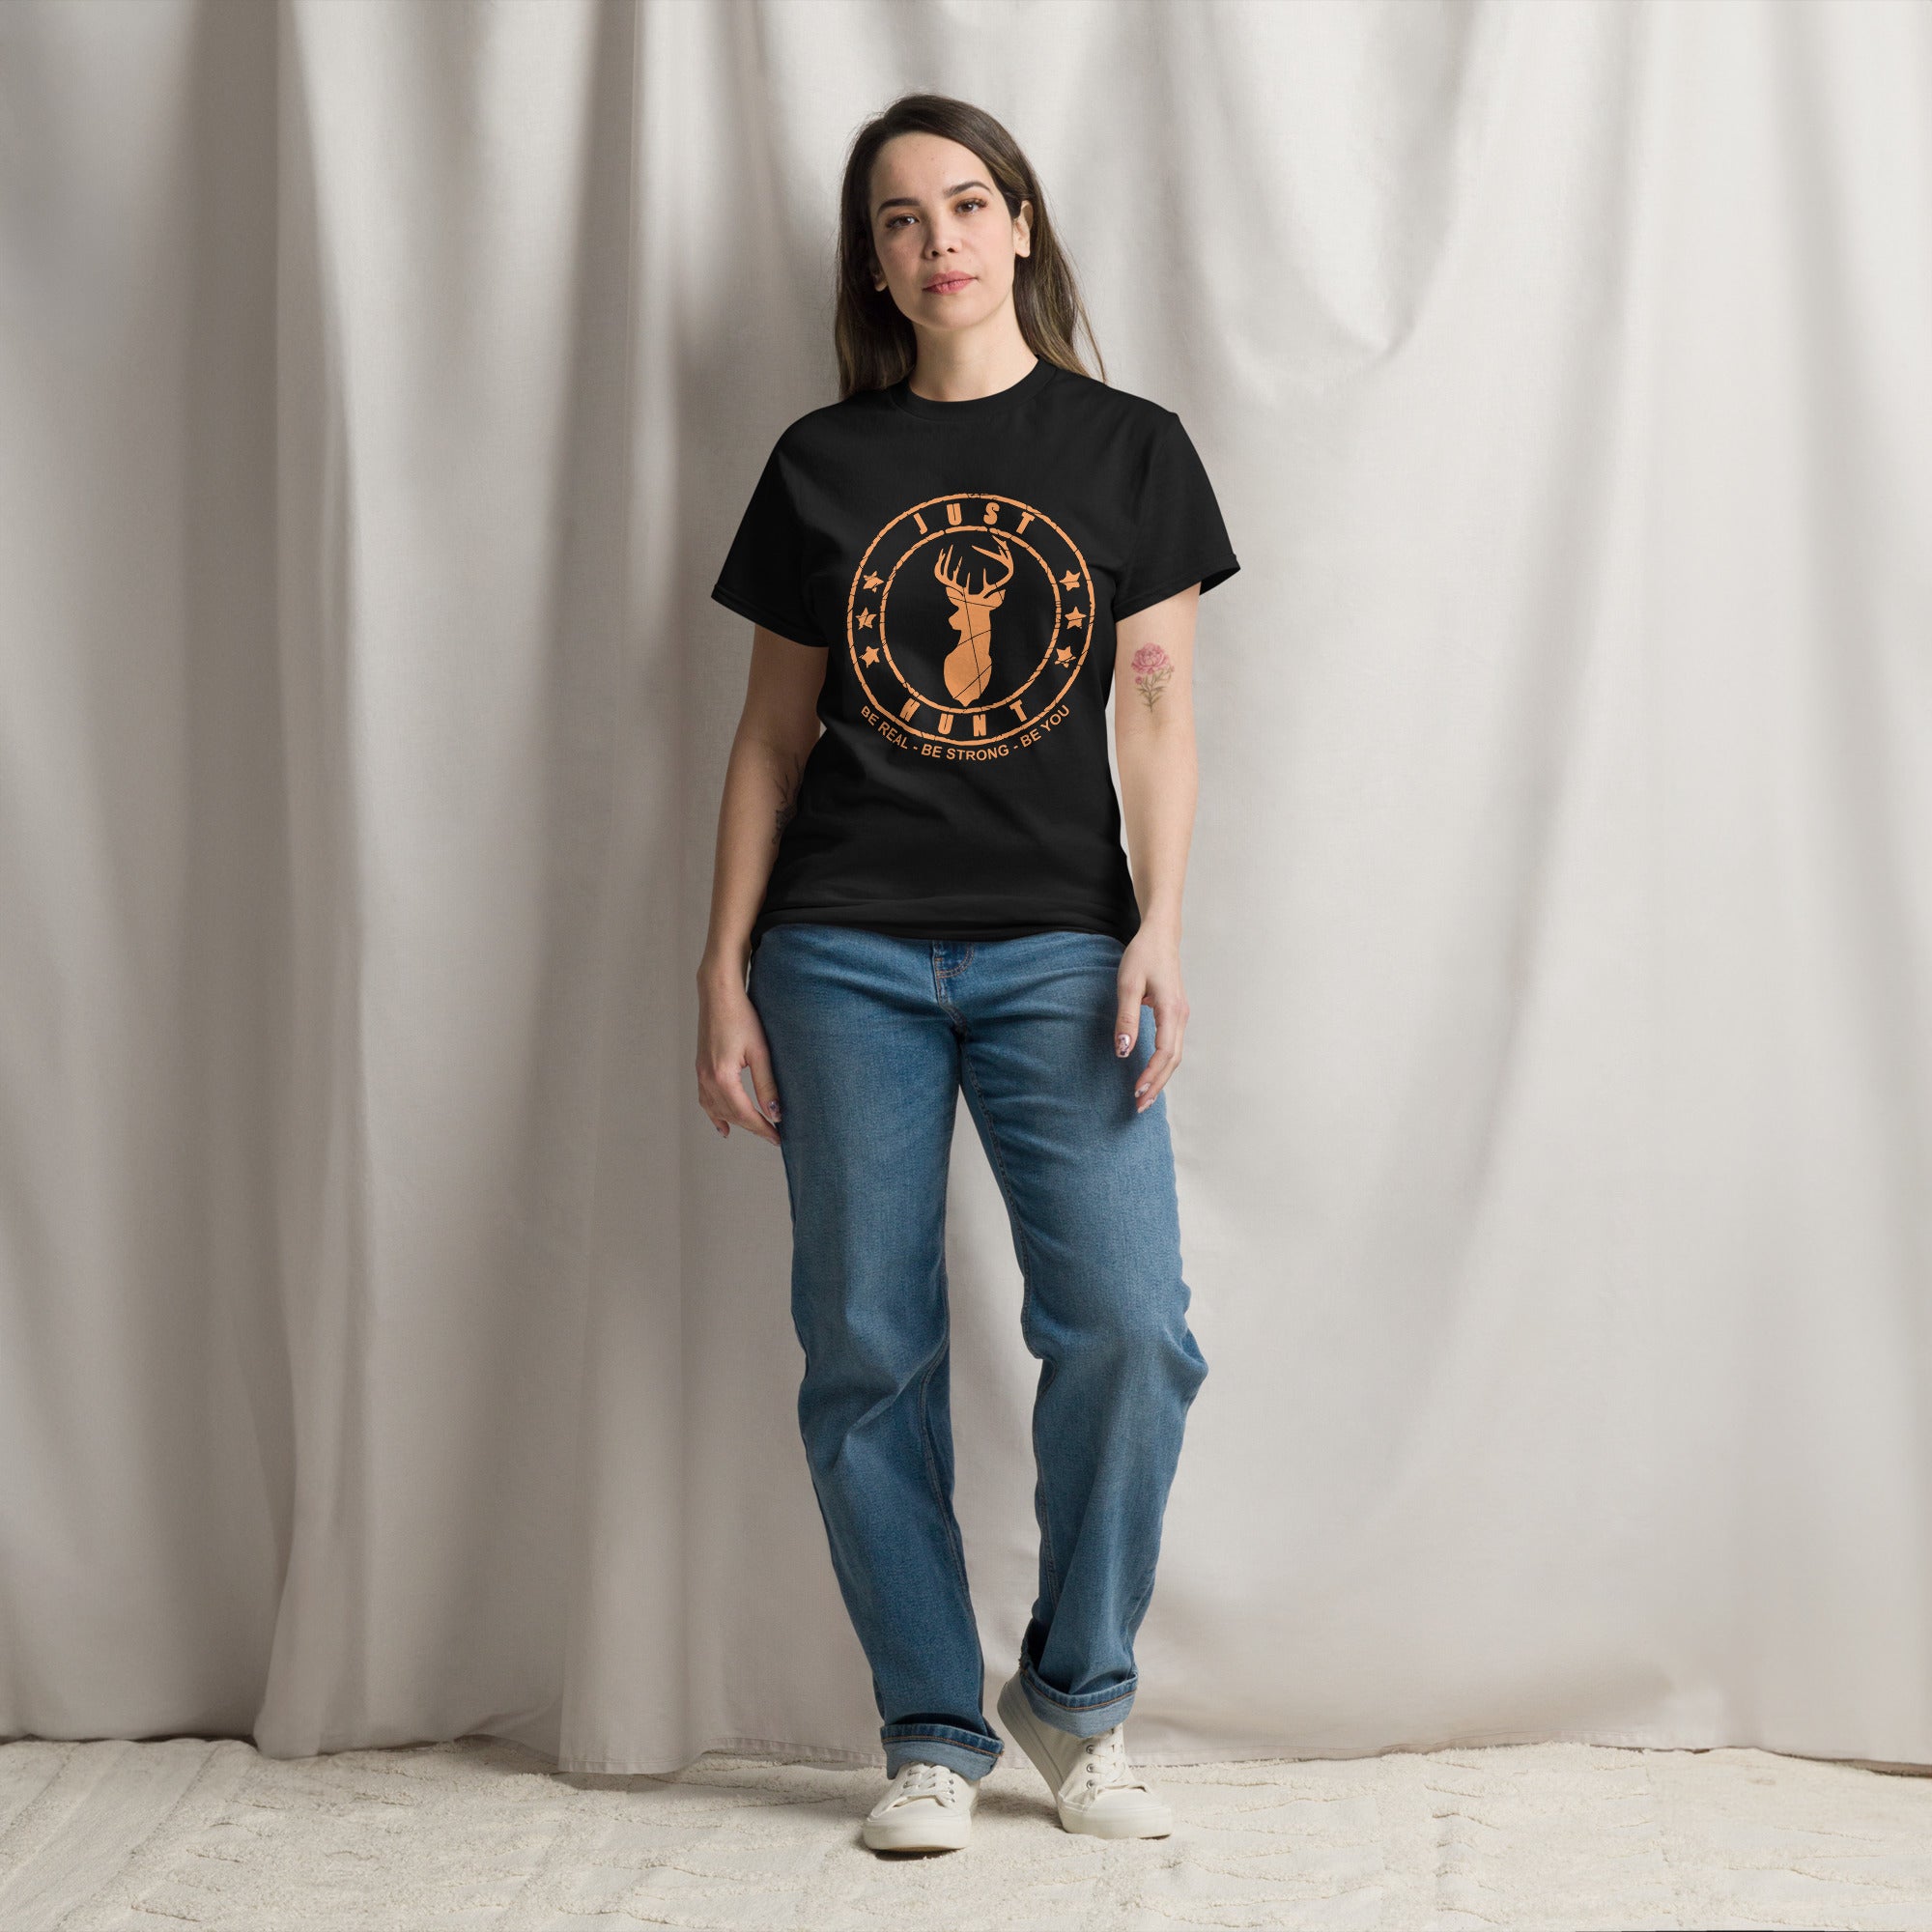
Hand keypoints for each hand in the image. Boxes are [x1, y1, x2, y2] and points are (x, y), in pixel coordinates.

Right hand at [696, 973, 781, 1144]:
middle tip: (773, 1135)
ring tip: (754, 1131)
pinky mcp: (701, 1068)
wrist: (718, 995)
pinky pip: (705, 1100)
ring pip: (717, 1110)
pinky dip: (714, 1115)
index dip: (763, 1128)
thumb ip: (767, 1085)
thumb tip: (775, 1113)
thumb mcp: (760, 1052)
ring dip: (735, 1122)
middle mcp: (708, 1079)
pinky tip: (723, 1125)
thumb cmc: (742, 1017)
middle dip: (752, 1127)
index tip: (778, 1138)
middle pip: (731, 1115)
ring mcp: (701, 1074)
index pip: (746, 1114)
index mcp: (723, 1077)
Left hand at [1114, 925, 1187, 1113]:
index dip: (1151, 1075)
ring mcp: (1181, 1016)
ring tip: (1145, 1097)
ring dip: (1161, 1077)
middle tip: (1139, 1106)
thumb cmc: (1142, 957)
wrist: (1159, 936)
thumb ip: (1126, 1018)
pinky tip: (1152, 1075)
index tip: (1136, 1092)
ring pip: (1174, 1055)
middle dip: (1157, 1084)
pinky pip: (1172, 1046)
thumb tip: (1124, 1051)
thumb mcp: (1127, 985)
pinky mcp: (1175, 1014)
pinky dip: (1163, 1065)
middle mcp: (1181, 1017)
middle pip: (1173, 1060)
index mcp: (1171, 1011)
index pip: (1165, 1053)